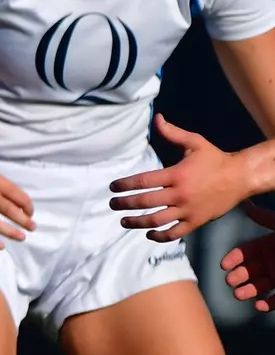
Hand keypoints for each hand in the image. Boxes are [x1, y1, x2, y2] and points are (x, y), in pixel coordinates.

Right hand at [0, 167, 35, 249]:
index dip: (28, 208)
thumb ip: (11, 193)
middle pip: (7, 210)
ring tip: (22, 237)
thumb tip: (25, 213)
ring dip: (10, 232)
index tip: (30, 214)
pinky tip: (1, 246)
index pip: (18, 197)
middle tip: (32, 228)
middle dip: (23, 221)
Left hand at [109, 115, 249, 241]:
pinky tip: (148, 233)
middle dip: (124, 204)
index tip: (113, 187)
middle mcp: (180, 194)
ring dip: (136, 222)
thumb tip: (157, 118)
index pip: (143, 181)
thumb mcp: (195, 143)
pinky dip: (159, 236)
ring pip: (156, 221)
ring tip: (124, 220)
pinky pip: (173, 233)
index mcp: (176, 175)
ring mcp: (187, 210)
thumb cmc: (215, 159)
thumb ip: (173, 133)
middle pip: (144, 202)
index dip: (124, 185)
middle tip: (112, 204)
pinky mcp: (196, 222)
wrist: (242, 177)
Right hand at [220, 203, 274, 311]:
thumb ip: (265, 218)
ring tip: (239, 295)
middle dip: (239, 276)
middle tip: (230, 281)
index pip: (246, 252)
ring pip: (260, 286)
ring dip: (248, 291)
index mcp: (270, 244)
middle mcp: (273, 260)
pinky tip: (259, 305)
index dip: (234, 258)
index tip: (224, 265)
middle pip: (250, 270)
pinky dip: (268, 305)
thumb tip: (246, 204)